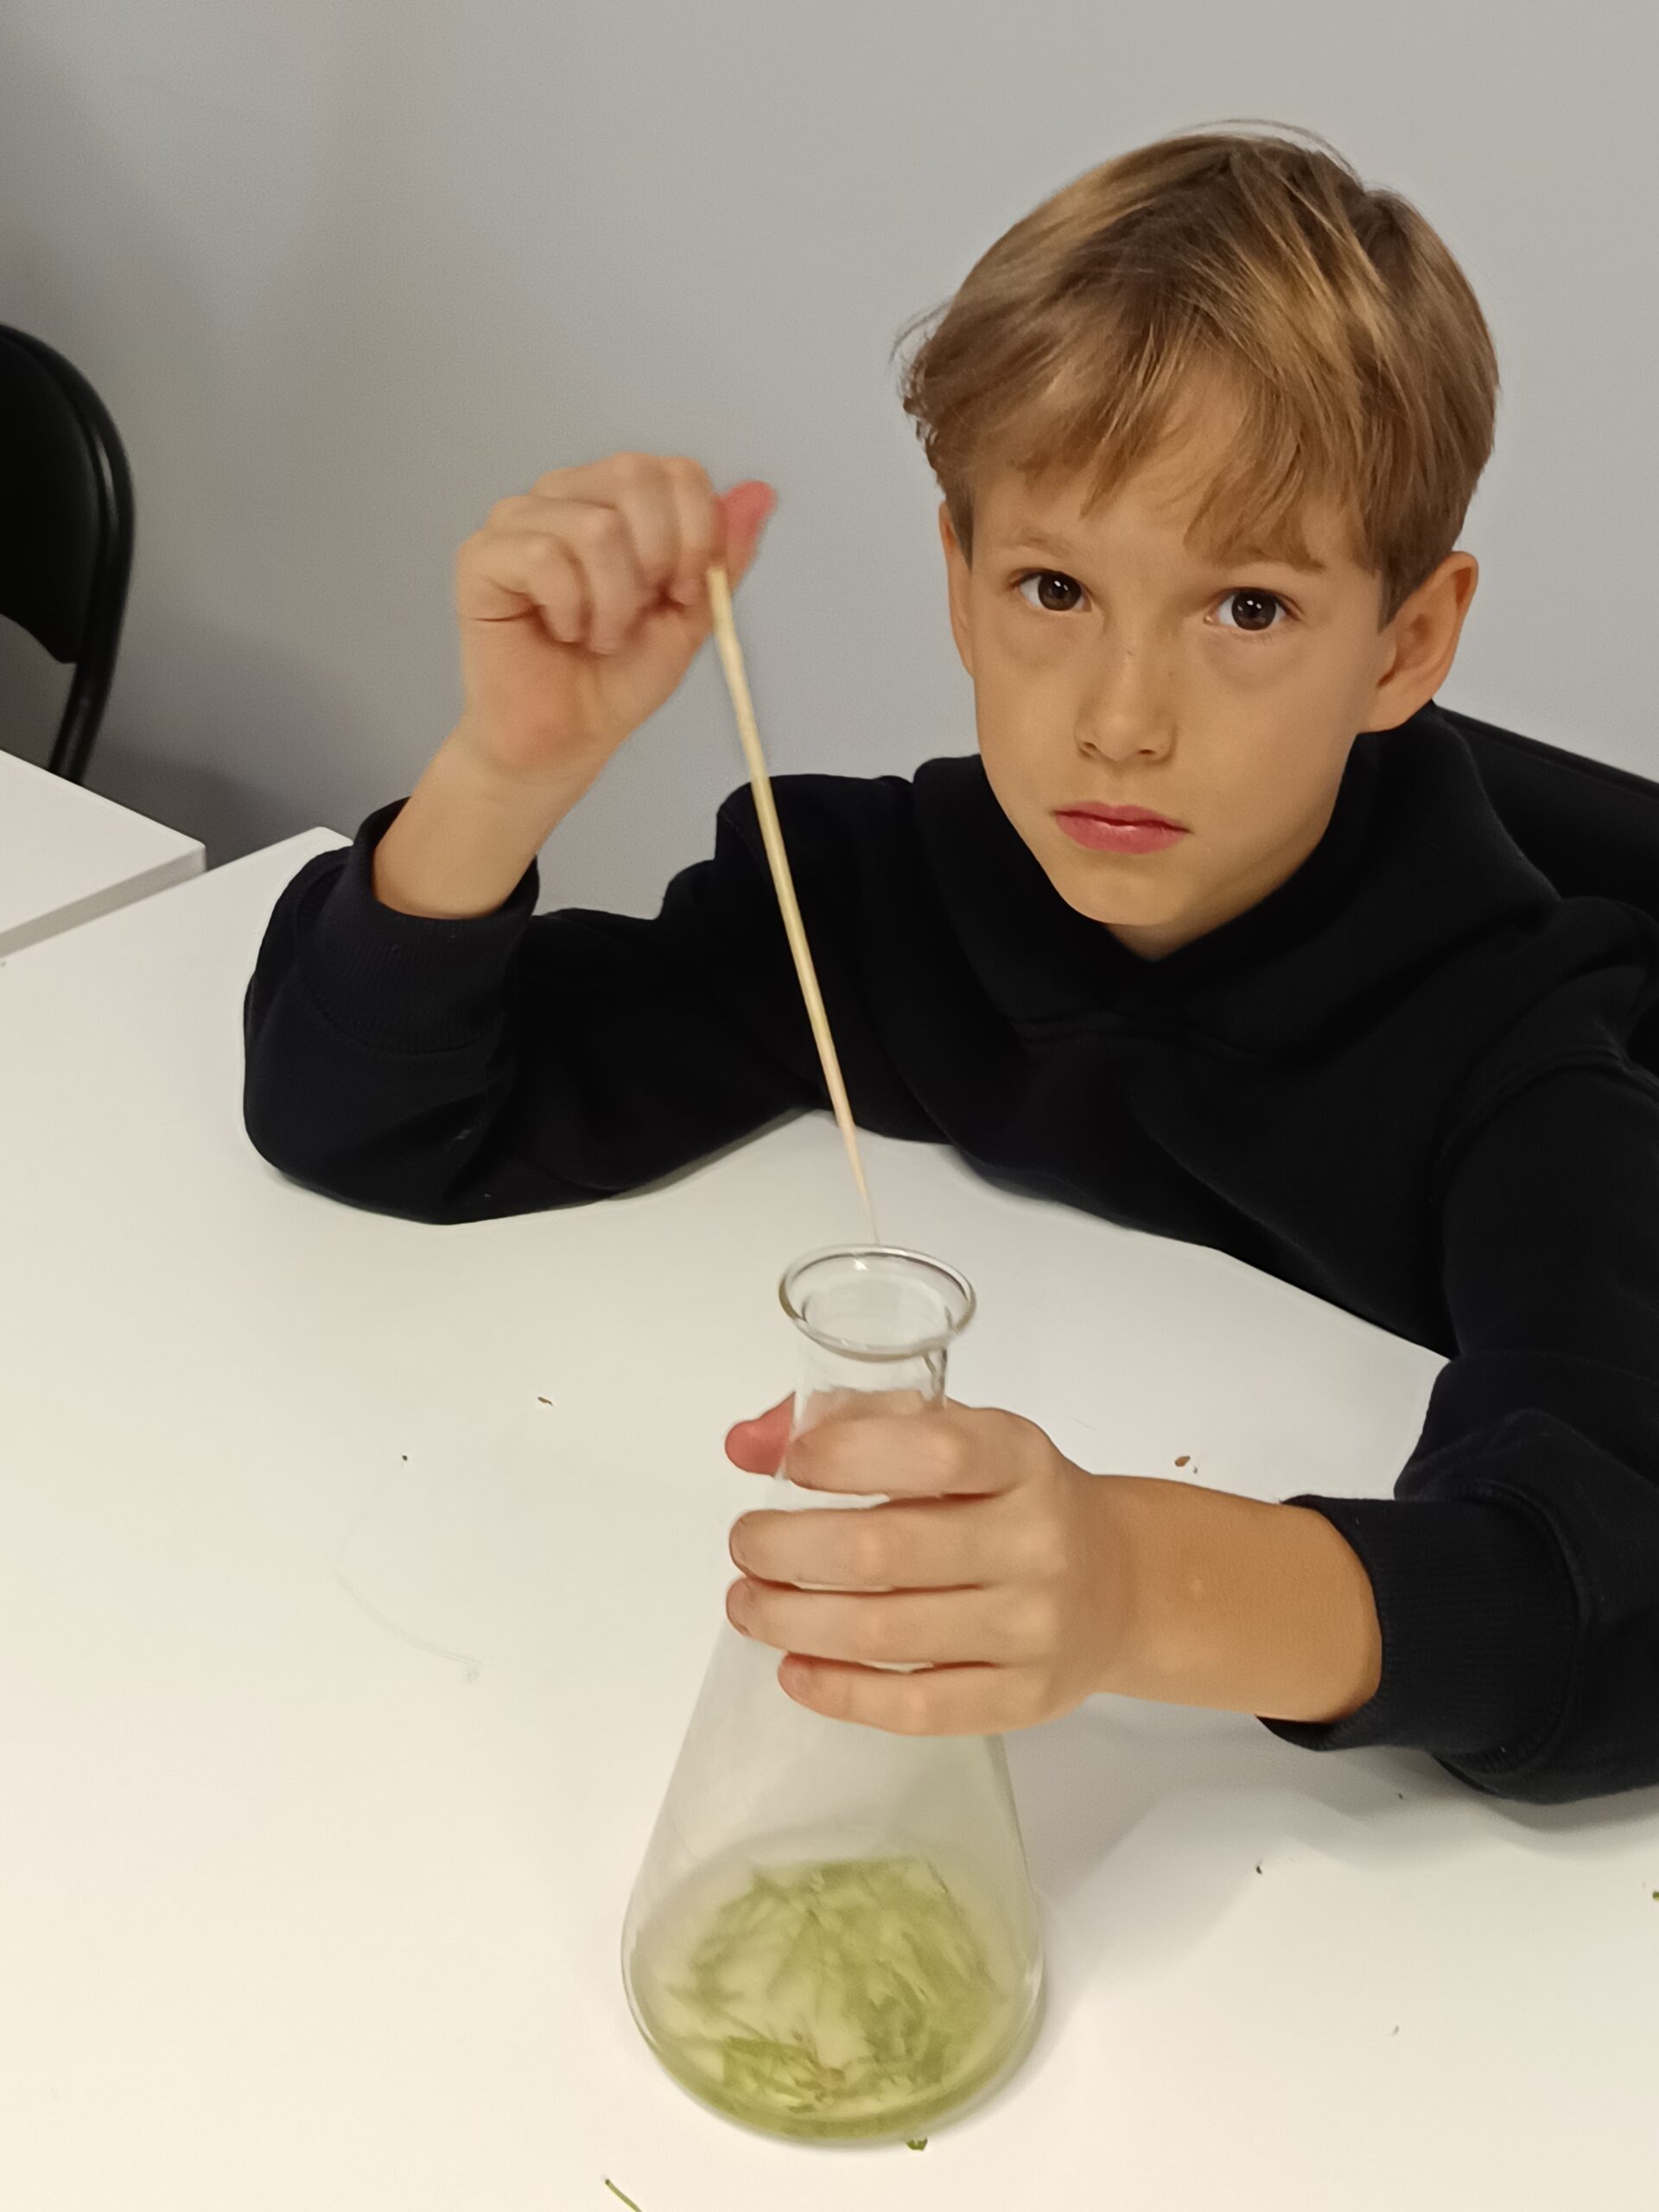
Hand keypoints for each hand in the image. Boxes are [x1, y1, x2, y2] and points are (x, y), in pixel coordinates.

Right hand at [372, 452, 774, 917]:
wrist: (568, 740)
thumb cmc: (618, 677)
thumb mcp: (691, 615)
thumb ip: (722, 556)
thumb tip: (761, 493)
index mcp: (616, 498)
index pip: (675, 472)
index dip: (697, 535)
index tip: (685, 594)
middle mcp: (565, 494)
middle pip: (633, 477)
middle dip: (658, 560)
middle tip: (641, 614)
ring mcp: (518, 521)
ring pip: (593, 526)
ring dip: (613, 601)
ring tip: (599, 635)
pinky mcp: (481, 558)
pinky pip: (543, 558)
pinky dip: (570, 609)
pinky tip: (562, 633)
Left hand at [722, 1396, 1126, 1734]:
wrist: (1119, 1582)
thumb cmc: (1011, 1497)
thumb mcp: (953, 1434)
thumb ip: (851, 1421)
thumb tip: (747, 1442)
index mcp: (1020, 1457)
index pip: (930, 1452)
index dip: (843, 1456)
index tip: (790, 1466)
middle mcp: (1036, 1540)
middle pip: (884, 1551)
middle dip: (785, 1549)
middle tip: (747, 1544)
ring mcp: (1034, 1627)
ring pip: (887, 1636)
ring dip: (791, 1620)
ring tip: (749, 1603)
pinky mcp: (1025, 1699)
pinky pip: (916, 1708)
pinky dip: (838, 1692)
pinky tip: (795, 1666)